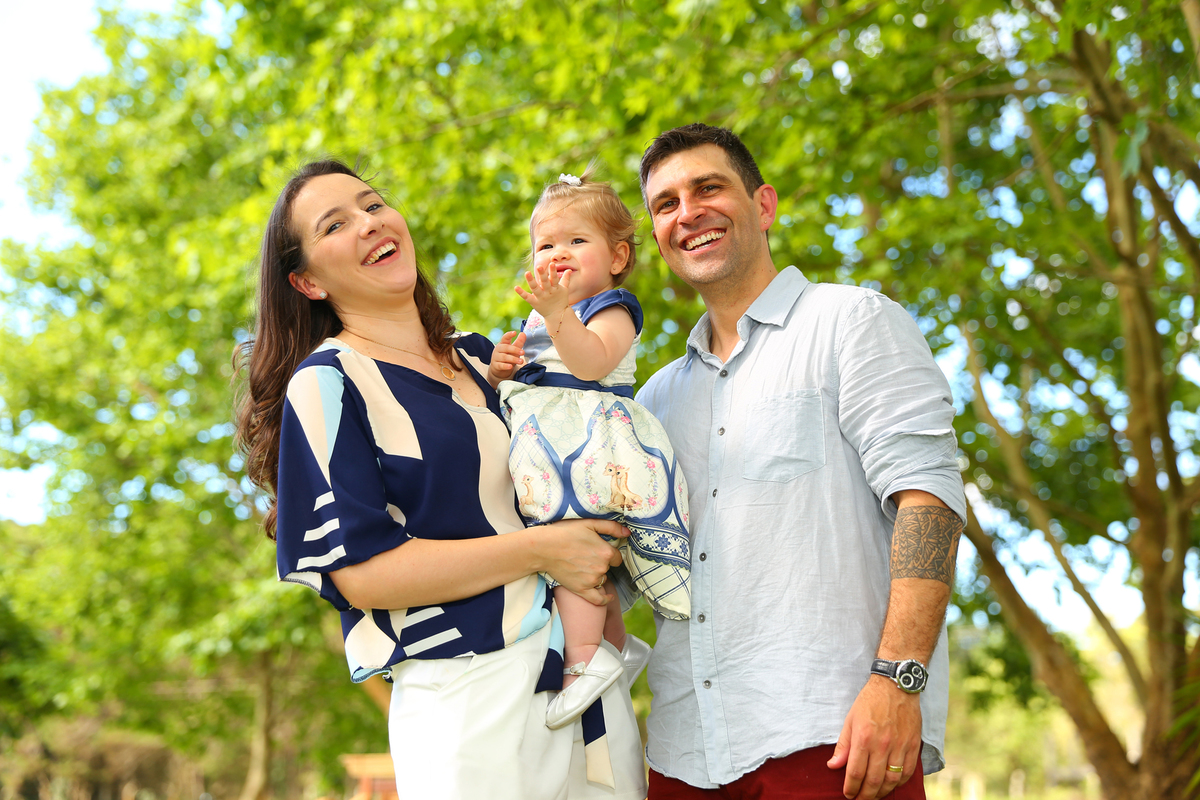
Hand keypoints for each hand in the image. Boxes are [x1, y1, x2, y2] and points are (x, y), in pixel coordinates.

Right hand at [487, 331, 525, 386]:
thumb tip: (523, 334)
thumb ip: (519, 342)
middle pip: (505, 348)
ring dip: (513, 359)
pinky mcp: (496, 365)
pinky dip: (505, 366)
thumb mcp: (513, 349)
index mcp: (503, 343)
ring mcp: (496, 358)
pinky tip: (510, 366)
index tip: (515, 332)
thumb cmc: (507, 356)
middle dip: (515, 349)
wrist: (499, 368)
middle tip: (523, 352)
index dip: (509, 335)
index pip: (505, 338)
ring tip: (521, 361)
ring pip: (504, 357)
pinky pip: (500, 365)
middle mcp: (498, 349)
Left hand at [515, 261, 571, 320]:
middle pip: (545, 282)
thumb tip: (569, 270)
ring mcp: (541, 298)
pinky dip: (521, 293)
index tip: (552, 264)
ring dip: (531, 281)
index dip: (553, 271)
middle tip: (539, 266)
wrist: (557, 316)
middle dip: (542, 274)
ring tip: (527, 273)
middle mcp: (548, 292)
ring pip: (535, 288)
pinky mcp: (534, 303)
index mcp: (555, 288)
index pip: (554, 279)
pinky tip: (516, 287)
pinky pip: (527, 297)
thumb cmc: (560, 300)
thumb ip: (566, 279)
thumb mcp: (564, 290)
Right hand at [534, 518, 626, 605]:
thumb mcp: (589, 523)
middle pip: (608, 568)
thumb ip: (611, 527)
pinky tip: (609, 597)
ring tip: (582, 566)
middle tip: (586, 556)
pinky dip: (604, 599)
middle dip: (601, 563)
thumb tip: (628, 533)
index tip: (599, 550)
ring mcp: (592, 581)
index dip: (609, 553)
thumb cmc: (565, 533)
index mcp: (606, 552)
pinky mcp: (581, 590)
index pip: (617, 557)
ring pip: (602, 579)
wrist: (544, 548)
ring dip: (597, 575)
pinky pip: (598, 599)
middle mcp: (601, 568)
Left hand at [827, 677, 922, 798]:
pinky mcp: (913, 745)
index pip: (855, 773)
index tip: (847, 794)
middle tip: (859, 799)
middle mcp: (882, 745)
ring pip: (892, 780)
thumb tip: (833, 766)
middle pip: (874, 781)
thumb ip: (843, 746)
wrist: (895, 685)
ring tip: (874, 795)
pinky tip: (892, 785)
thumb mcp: (850, 720)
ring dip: (882, 793)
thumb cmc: (869, 701)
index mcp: (863, 738)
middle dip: (865, 795)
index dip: (850, 788)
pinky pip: (907, 772)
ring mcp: (900, 746)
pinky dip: (899, 783)